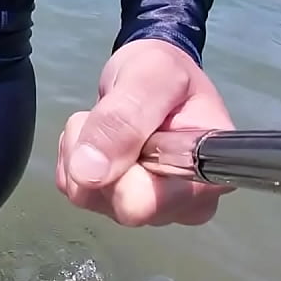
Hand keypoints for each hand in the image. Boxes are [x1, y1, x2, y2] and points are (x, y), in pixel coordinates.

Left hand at [57, 39, 234, 226]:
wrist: (147, 76)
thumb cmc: (161, 72)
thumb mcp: (151, 77)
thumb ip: (125, 118)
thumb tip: (88, 174)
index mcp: (208, 175)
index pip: (160, 203)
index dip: (132, 174)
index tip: (140, 138)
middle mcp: (184, 203)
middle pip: (123, 207)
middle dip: (104, 157)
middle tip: (117, 118)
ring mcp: (147, 208)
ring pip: (89, 196)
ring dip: (83, 150)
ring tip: (108, 120)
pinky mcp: (111, 203)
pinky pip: (73, 188)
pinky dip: (73, 156)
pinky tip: (98, 137)